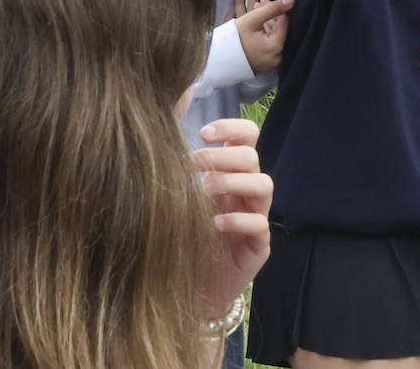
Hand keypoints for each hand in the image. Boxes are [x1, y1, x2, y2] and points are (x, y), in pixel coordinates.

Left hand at [192, 118, 272, 317]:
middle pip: (252, 157)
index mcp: (230, 176)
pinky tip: (214, 224)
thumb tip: (155, 138)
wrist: (187, 292)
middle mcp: (245, 193)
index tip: (204, 132)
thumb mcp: (175, 203)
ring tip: (204, 192)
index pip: (246, 138)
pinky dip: (238, 219)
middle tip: (194, 164)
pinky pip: (259, 224)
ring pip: (264, 184)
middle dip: (223, 155)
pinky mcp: (258, 247)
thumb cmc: (178, 243)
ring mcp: (255, 218)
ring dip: (232, 182)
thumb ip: (174, 175)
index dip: (232, 127)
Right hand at [235, 0, 293, 74]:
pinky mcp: (263, 66)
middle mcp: (276, 58)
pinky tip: (254, 29)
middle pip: (278, 30)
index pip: (283, 21)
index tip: (262, 1)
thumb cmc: (233, 39)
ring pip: (273, 38)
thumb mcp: (252, 20)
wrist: (215, 60)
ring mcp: (270, 64)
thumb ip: (272, 8)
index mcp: (276, 47)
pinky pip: (268, 47)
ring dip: (266, 25)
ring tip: (254, 17)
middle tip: (257, 5)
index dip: (274, 8)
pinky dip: (263, 37)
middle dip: (269, 16)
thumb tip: (292, 0)